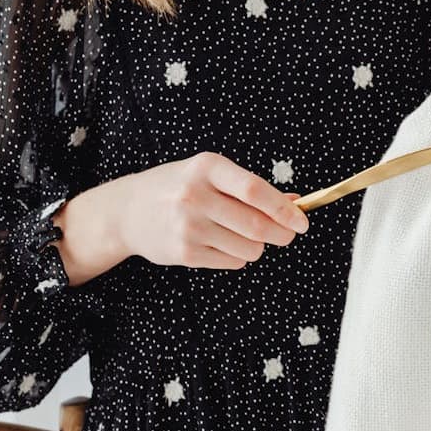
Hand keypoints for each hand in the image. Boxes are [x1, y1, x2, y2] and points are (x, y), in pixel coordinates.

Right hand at [55, 152, 309, 283]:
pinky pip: (232, 262)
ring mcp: (188, 226)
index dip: (284, 209)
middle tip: (287, 235)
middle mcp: (195, 196)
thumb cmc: (180, 188)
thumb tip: (295, 203)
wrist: (128, 211)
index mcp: (207, 168)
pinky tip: (222, 243)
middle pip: (257, 225)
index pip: (255, 190)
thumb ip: (252, 188)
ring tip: (243, 236)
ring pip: (250, 248)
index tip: (302, 222)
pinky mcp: (184, 253)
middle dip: (281, 234)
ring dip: (258, 247)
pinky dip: (238, 256)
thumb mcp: (212, 176)